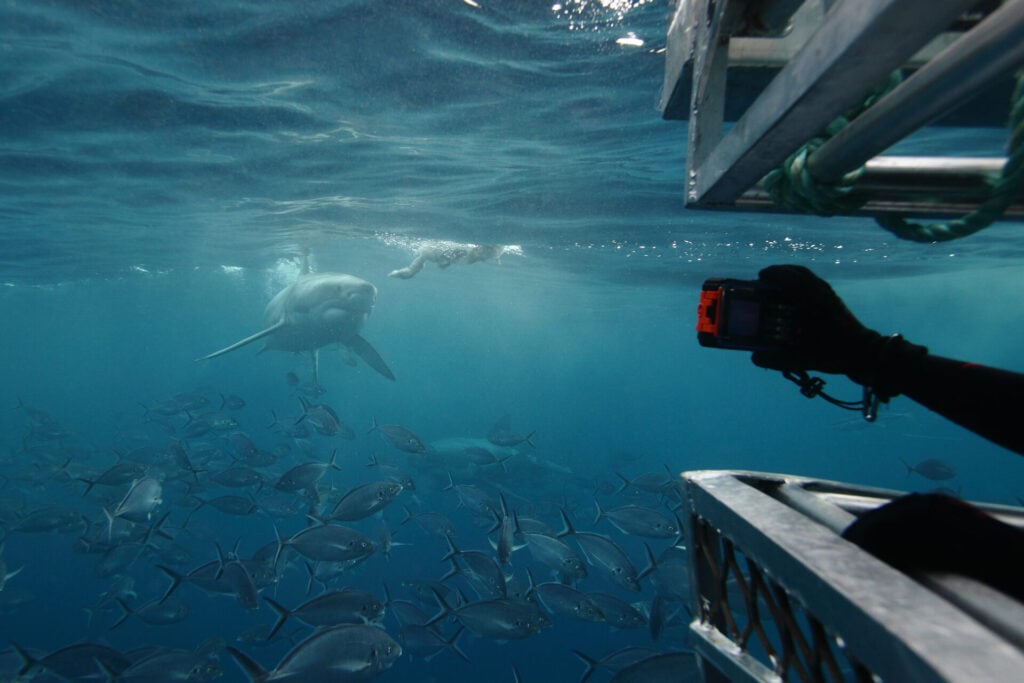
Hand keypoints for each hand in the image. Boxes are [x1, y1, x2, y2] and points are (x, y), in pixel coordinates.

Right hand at [750, 266, 917, 395]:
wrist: (865, 354)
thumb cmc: (836, 354)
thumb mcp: (804, 359)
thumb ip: (777, 360)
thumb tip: (754, 357)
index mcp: (812, 301)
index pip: (790, 278)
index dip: (774, 274)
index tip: (760, 277)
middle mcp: (821, 292)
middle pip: (799, 272)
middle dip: (780, 272)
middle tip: (766, 280)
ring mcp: (829, 295)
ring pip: (807, 277)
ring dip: (791, 277)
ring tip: (778, 285)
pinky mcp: (834, 300)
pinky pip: (814, 284)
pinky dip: (800, 284)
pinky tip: (794, 297)